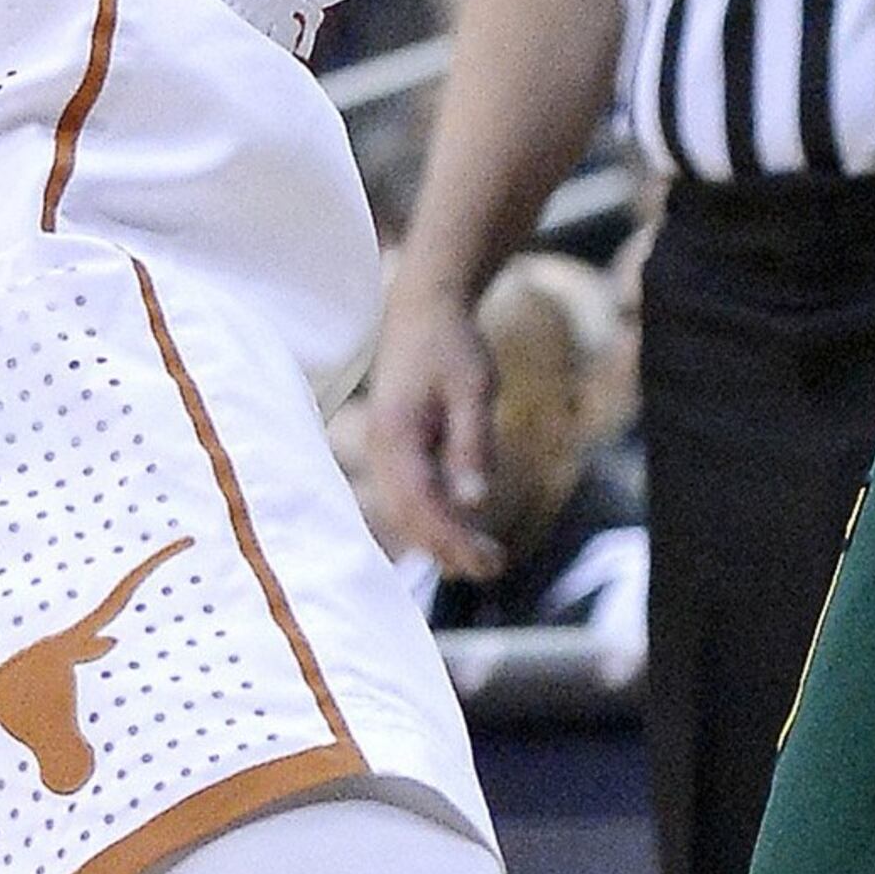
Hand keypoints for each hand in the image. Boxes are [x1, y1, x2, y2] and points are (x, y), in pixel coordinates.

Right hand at [357, 274, 505, 578]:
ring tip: (482, 558)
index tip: (489, 563)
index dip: (454, 541)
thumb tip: (475, 503)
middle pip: (409, 520)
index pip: (421, 508)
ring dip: (439, 540)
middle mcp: (381, 451)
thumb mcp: (473, 387)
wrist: (423, 308)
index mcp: (396, 437)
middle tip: (493, 566)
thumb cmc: (451, 343)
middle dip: (448, 549)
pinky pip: (407, 498)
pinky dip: (431, 520)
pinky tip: (460, 530)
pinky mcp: (392, 451)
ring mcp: (382, 452)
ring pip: (404, 514)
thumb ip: (471, 444)